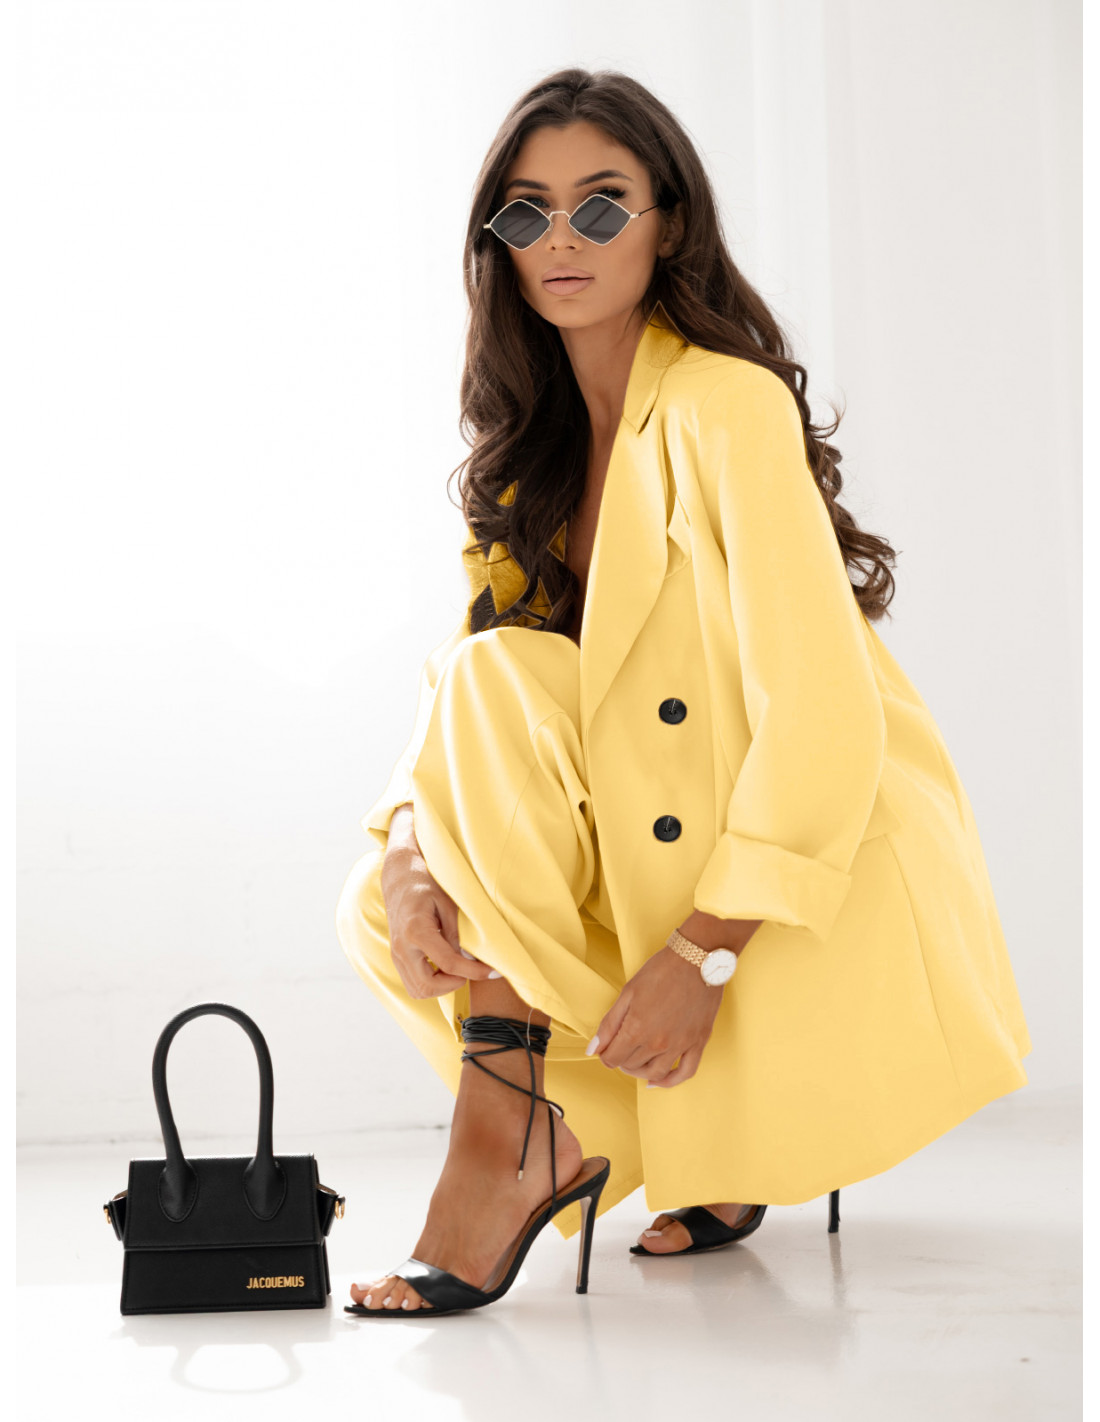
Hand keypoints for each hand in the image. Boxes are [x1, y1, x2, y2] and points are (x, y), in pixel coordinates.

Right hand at [381, 843, 497, 999]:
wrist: (400, 879)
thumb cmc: (426, 885)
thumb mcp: (447, 902)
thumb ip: (457, 932)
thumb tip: (469, 959)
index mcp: (416, 931)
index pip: (448, 963)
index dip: (474, 972)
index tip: (492, 973)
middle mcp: (402, 947)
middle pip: (428, 986)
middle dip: (454, 984)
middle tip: (470, 971)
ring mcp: (396, 955)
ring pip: (418, 991)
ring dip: (441, 988)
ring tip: (457, 970)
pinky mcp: (396, 958)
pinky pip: (412, 984)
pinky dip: (431, 984)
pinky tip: (443, 969)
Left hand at [589, 945, 724, 1088]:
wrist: (697, 959)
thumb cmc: (661, 970)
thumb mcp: (628, 992)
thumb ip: (609, 1024)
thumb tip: (593, 1049)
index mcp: (637, 1029)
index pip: (612, 1058)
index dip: (605, 1054)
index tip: (607, 1047)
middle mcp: (658, 1043)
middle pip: (631, 1065)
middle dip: (621, 1059)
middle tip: (621, 1046)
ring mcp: (680, 1045)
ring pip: (654, 1074)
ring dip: (640, 1072)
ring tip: (636, 1061)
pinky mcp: (698, 1043)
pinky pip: (685, 1073)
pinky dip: (670, 1082)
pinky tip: (658, 1080)